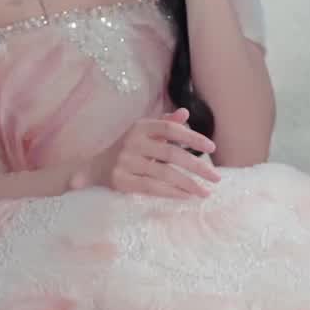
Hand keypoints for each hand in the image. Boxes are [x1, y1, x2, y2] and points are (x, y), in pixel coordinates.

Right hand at [70, 108, 220, 198]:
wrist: (93, 167)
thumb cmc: (127, 148)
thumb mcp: (144, 133)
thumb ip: (165, 123)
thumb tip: (185, 113)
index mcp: (140, 127)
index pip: (170, 129)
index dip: (192, 137)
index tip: (212, 147)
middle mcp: (132, 142)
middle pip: (171, 153)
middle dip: (197, 166)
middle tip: (216, 178)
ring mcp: (126, 162)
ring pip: (164, 173)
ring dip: (188, 184)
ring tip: (205, 192)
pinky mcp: (121, 180)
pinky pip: (151, 187)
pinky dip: (171, 192)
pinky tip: (186, 196)